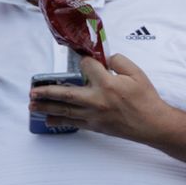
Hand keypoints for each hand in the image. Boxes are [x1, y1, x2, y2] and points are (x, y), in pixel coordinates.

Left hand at [29, 54, 169, 140]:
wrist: (154, 124)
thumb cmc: (146, 98)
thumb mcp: (136, 73)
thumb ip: (118, 61)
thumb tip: (103, 58)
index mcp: (107, 84)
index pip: (86, 66)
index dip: (84, 60)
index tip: (83, 58)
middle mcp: (97, 100)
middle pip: (66, 94)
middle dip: (46, 91)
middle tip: (32, 90)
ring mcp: (94, 115)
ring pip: (65, 110)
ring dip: (46, 106)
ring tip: (32, 104)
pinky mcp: (95, 126)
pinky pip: (73, 123)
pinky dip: (58, 120)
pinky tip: (47, 119)